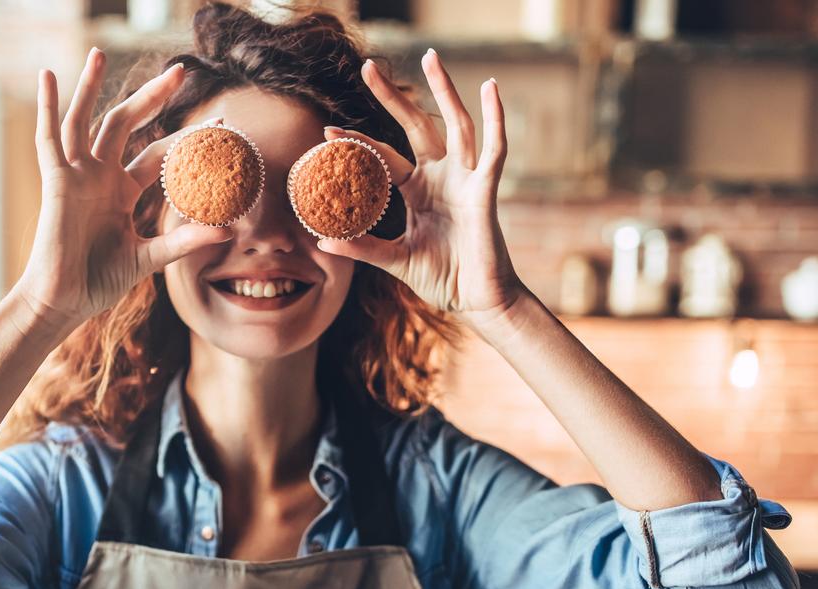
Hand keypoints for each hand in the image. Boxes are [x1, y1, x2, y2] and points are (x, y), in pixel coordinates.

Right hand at [16, 48, 232, 328]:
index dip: (186, 138)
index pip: (159, 154)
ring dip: (91, 86)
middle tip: (180, 70)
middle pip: (126, 123)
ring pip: (86, 120)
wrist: (64, 302)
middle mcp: (100, 176)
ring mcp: (77, 176)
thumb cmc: (99, 282)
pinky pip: (50, 138)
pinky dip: (47, 107)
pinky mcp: (56, 182)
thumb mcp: (149, 258)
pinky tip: (48, 77)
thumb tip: (229, 231)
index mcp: (122, 191)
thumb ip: (184, 241)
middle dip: (152, 97)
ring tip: (99, 53)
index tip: (221, 123)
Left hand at [316, 50, 526, 332]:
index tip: (327, 131)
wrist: (477, 302)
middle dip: (394, 97)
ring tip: (431, 57)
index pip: (383, 157)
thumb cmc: (442, 279)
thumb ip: (363, 248)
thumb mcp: (395, 260)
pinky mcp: (485, 190)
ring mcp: (464, 180)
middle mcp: (441, 178)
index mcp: (417, 191)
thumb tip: (322, 241)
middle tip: (367, 67)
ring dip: (444, 90)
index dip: (358, 142)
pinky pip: (493, 149)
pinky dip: (495, 119)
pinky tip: (491, 89)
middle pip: (416, 125)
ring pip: (455, 124)